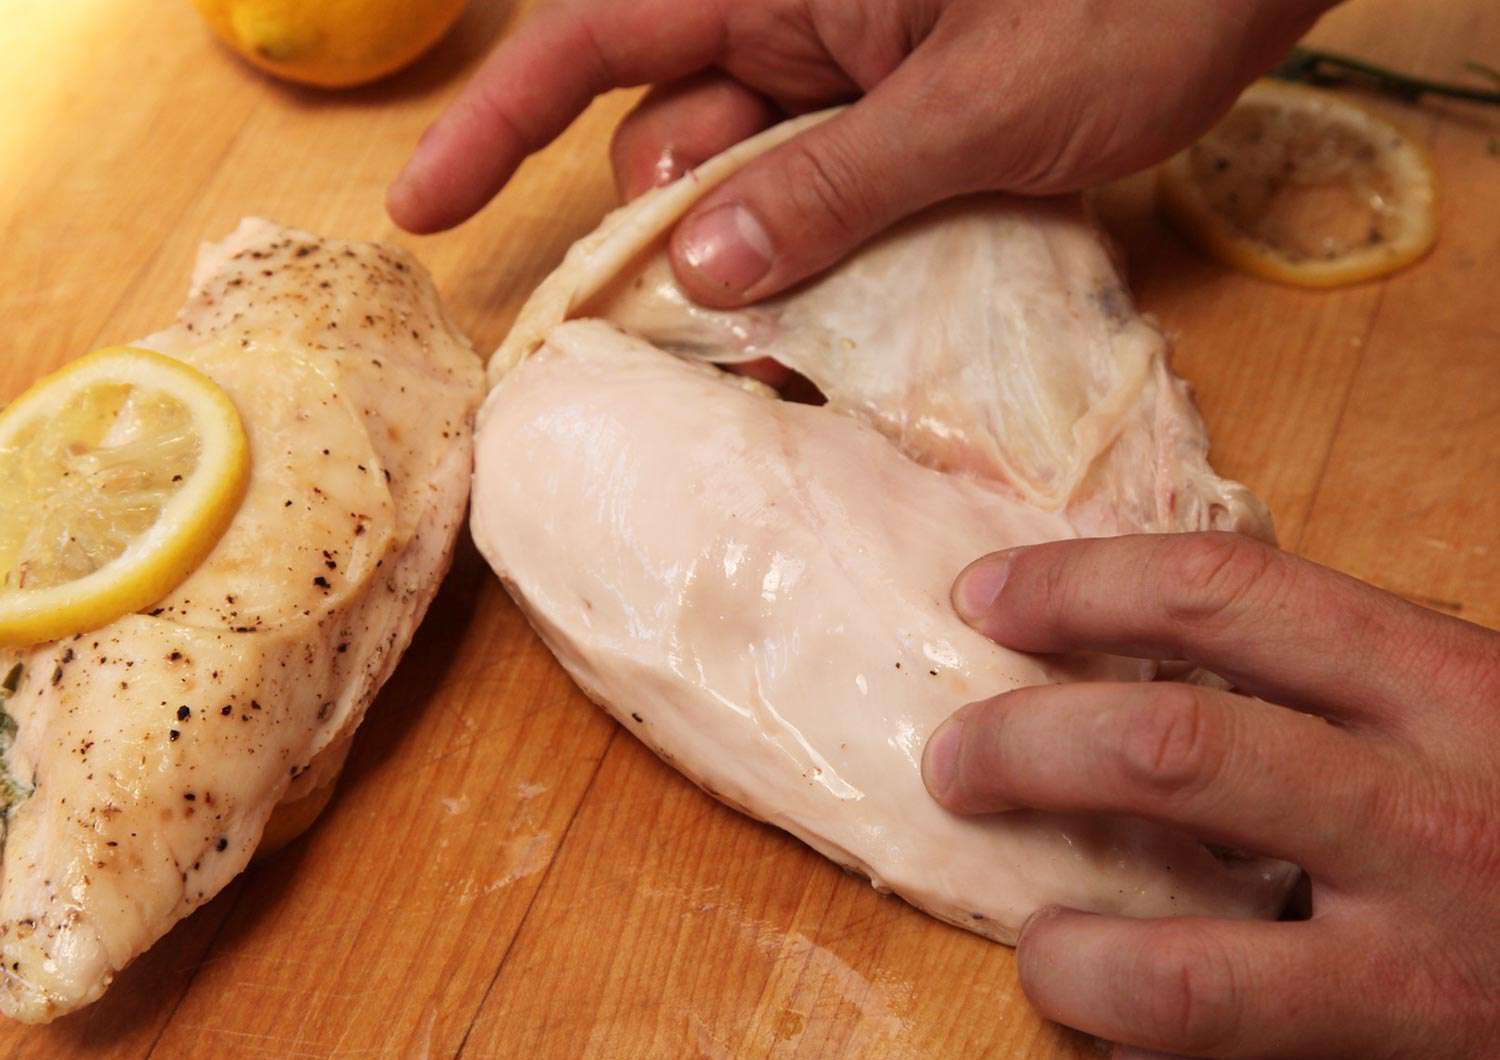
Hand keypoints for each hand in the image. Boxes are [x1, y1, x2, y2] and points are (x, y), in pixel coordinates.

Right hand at [388, 0, 1333, 306]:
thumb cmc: (1136, 2)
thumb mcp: (979, 107)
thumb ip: (834, 184)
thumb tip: (699, 271)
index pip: (597, 36)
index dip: (497, 120)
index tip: (421, 206)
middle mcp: (798, 14)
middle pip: (665, 127)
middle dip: (647, 234)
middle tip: (637, 346)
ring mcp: (850, 62)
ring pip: (740, 170)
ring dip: (736, 261)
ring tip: (744, 358)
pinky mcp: (899, 104)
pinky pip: (815, 180)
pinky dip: (806, 246)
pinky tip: (816, 317)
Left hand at [921, 532, 1499, 1059]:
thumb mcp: (1469, 706)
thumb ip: (1325, 667)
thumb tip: (1116, 627)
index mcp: (1454, 695)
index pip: (1226, 593)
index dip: (1079, 583)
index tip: (985, 597)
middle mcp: (1440, 827)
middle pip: (1176, 756)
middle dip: (1024, 746)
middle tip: (953, 761)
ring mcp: (1437, 988)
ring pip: (1186, 978)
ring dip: (1071, 959)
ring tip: (1042, 944)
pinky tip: (1136, 1046)